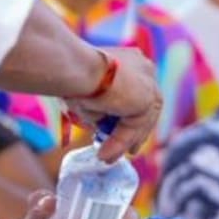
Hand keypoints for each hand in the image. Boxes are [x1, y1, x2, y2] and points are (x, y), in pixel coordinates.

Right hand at [66, 47, 162, 163]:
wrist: (73, 65)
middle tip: (129, 151)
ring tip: (107, 158)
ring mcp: (148, 83)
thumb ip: (99, 106)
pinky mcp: (146, 99)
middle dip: (136, 133)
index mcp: (131, 61)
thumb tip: (98, 124)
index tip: (123, 132)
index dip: (132, 116)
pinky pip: (133, 128)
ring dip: (123, 142)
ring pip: (139, 121)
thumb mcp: (87, 94)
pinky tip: (105, 154)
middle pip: (145, 110)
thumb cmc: (70, 75)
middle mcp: (144, 69)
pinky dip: (119, 143)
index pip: (138, 94)